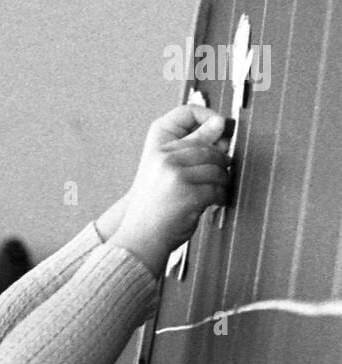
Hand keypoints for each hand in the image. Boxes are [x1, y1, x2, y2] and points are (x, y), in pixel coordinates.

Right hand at [113, 105, 231, 276]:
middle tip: (223, 177)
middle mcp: (167, 161)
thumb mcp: (162, 176)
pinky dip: (220, 198)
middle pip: (210, 154)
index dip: (215, 147)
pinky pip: (217, 190)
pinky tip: (214, 204)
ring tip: (217, 192)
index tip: (222, 154)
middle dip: (221, 166)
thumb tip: (221, 123)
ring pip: (217, 171)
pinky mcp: (190, 195)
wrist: (140, 240)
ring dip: (222, 183)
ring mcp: (178, 177)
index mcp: (160, 153)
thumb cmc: (152, 211)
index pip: (197, 140)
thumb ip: (185, 155)